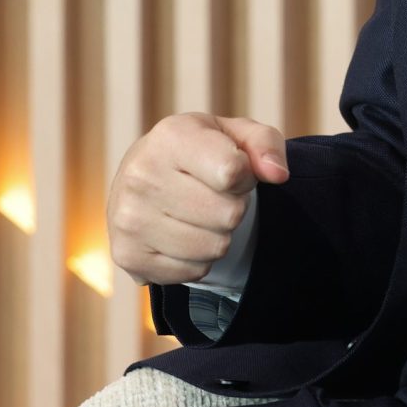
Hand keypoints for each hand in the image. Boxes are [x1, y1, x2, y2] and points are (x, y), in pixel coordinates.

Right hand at [106, 112, 288, 285]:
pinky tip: (183, 233)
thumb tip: (278, 174)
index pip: (232, 172)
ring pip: (214, 248)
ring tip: (200, 212)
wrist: (144, 177)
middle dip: (233, 206)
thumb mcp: (236, 134)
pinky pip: (195, 271)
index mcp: (170, 137)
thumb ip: (265, 144)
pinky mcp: (127, 256)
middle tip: (214, 193)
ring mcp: (128, 219)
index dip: (246, 175)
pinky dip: (199, 258)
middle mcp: (140, 176)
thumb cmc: (201, 153)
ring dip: (219, 234)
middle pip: (228, 215)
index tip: (234, 169)